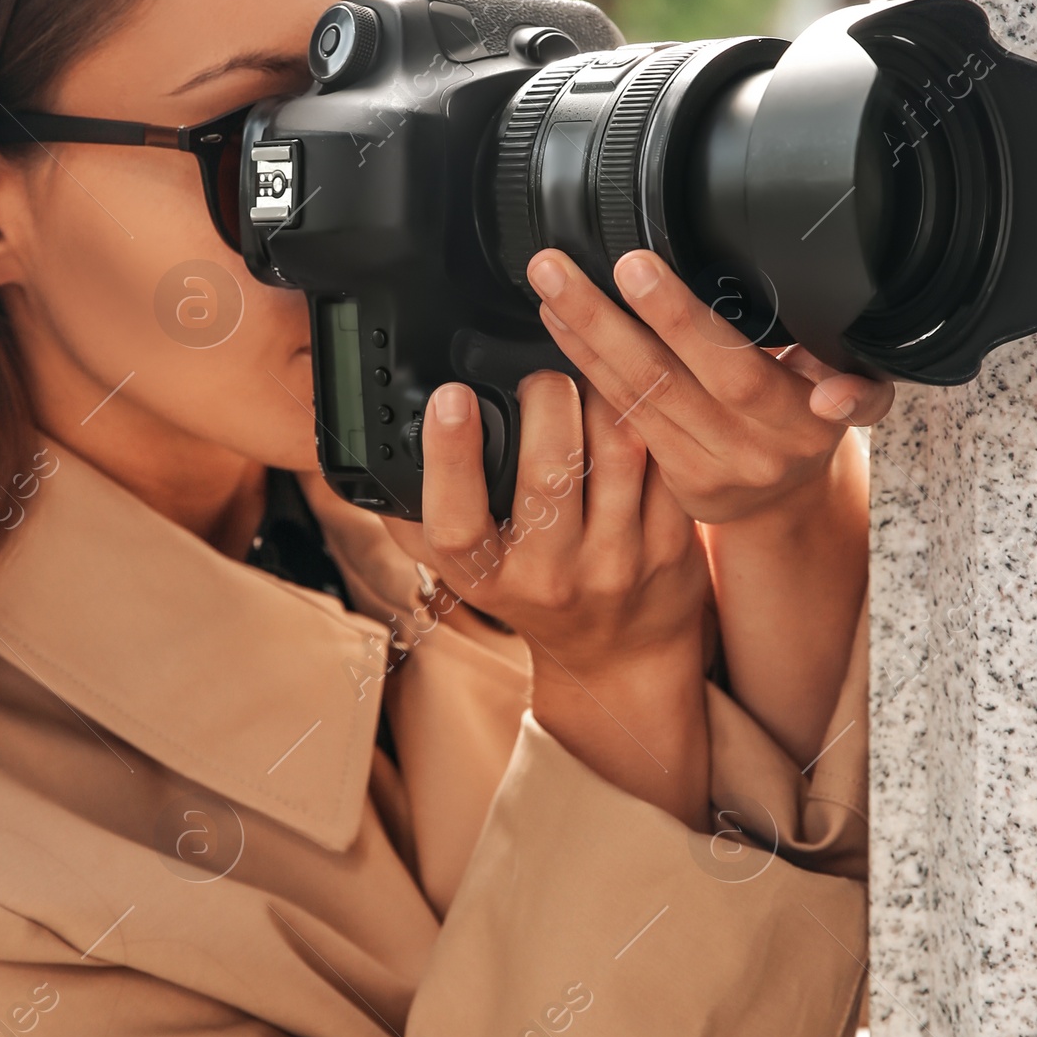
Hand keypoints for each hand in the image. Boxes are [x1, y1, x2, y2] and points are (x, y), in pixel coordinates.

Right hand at [411, 369, 711, 823]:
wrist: (618, 658)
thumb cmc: (531, 594)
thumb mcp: (463, 570)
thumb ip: (415, 515)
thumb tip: (364, 455)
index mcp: (484, 577)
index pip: (456, 521)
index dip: (450, 454)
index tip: (449, 395)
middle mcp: (549, 578)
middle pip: (551, 469)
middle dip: (547, 398)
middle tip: (542, 377)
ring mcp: (616, 565)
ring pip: (618, 452)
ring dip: (602, 398)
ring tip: (589, 380)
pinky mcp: (672, 548)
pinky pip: (663, 464)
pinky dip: (649, 424)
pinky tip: (635, 408)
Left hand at [523, 247, 893, 526]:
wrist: (792, 499)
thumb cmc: (812, 413)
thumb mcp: (850, 384)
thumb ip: (850, 373)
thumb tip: (835, 388)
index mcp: (803, 421)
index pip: (735, 367)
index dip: (683, 322)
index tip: (636, 268)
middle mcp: (753, 453)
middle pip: (668, 382)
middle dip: (608, 320)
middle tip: (561, 268)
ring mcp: (711, 473)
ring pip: (635, 399)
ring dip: (584, 338)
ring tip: (549, 285)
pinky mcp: (675, 486)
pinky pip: (623, 422)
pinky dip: (588, 369)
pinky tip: (559, 327)